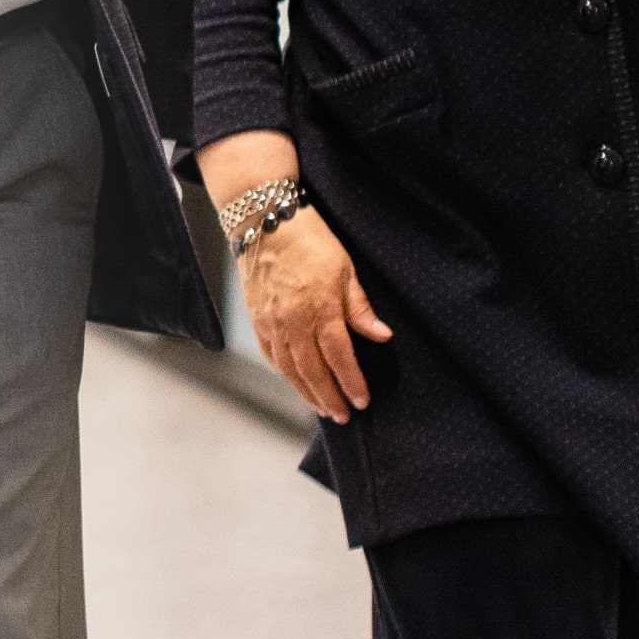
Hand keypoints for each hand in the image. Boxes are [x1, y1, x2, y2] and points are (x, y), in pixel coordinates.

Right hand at [235, 209, 393, 423]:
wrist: (265, 222)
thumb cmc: (310, 242)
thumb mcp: (345, 270)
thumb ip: (360, 308)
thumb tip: (382, 337)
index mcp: (320, 308)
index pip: (339, 356)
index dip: (351, 381)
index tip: (362, 400)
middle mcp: (292, 321)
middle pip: (312, 370)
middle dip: (329, 397)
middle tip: (343, 416)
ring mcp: (271, 322)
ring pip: (289, 368)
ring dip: (306, 392)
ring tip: (322, 408)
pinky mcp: (256, 318)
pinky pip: (270, 354)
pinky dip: (284, 373)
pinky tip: (295, 381)